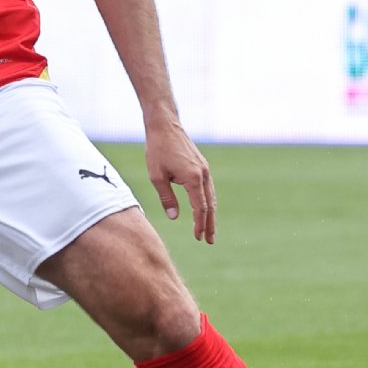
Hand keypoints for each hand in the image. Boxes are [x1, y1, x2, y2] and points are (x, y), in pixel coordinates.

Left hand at [144, 120, 214, 243]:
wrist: (165, 126)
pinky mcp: (202, 166)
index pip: (200, 208)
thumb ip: (167, 198)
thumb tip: (175, 217)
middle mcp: (203, 174)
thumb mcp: (157, 177)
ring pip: (211, 197)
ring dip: (210, 214)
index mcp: (193, 178)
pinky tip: (204, 210)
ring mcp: (204, 169)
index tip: (199, 237)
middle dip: (210, 224)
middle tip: (210, 241)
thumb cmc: (157, 151)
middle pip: (210, 205)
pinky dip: (208, 202)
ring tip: (209, 230)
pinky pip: (208, 188)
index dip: (200, 224)